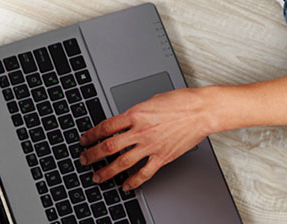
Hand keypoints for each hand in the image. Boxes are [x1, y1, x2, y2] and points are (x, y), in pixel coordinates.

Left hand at [77, 86, 214, 190]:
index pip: (106, 127)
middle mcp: (140, 131)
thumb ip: (137, 113)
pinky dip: (133, 181)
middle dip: (92, 155)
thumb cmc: (181, 102)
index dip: (91, 135)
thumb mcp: (151, 100)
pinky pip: (144, 173)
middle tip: (84, 160)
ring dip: (107, 171)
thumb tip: (126, 120)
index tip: (85, 139)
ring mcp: (151, 145)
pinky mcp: (163, 156)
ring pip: (122, 162)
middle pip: (108, 146)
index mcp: (135, 114)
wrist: (202, 111)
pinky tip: (126, 185)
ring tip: (98, 177)